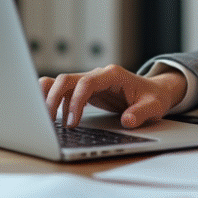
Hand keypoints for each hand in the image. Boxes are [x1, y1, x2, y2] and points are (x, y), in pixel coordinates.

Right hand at [40, 65, 187, 128]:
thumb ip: (141, 113)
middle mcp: (98, 75)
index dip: (76, 101)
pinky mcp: (85, 90)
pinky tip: (51, 115)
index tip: (72, 122)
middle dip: (54, 98)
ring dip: (50, 98)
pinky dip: (54, 100)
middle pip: (67, 79)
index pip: (86, 82)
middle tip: (49, 122)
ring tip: (44, 119)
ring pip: (61, 83)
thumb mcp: (153, 106)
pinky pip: (64, 91)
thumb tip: (128, 120)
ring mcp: (89, 81)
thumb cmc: (153, 97)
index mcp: (112, 75)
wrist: (154, 91)